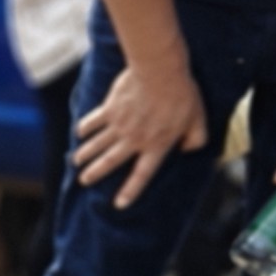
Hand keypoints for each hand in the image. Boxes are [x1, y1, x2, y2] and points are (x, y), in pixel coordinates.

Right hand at [73, 57, 207, 207]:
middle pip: (110, 162)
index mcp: (156, 145)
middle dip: (96, 173)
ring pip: (98, 144)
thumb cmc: (181, 95)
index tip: (119, 204)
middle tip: (84, 181)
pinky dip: (85, 128)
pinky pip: (94, 121)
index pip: (142, 175)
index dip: (130, 191)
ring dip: (85, 154)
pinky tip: (79, 132)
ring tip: (76, 162)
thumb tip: (188, 149)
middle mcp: (134, 139)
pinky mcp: (110, 108)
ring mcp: (119, 124)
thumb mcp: (198, 120)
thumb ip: (196, 140)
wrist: (159, 71)